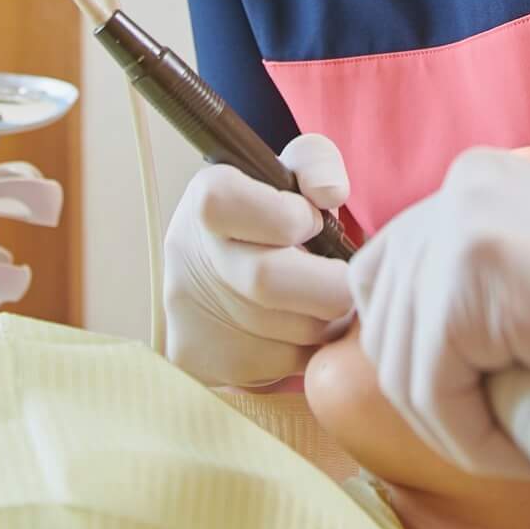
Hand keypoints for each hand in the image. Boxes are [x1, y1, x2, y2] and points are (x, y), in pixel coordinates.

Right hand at [162, 132, 354, 387]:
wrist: (225, 269)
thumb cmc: (274, 212)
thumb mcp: (291, 172)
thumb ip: (317, 163)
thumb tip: (329, 194)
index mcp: (206, 200)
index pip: (237, 205)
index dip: (291, 217)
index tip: (311, 222)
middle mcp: (186, 256)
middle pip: (265, 280)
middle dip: (326, 284)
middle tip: (343, 280)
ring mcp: (186, 313)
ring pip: (283, 330)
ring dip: (325, 319)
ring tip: (324, 301)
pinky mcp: (202, 360)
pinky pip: (279, 365)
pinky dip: (306, 349)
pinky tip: (300, 326)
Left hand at [349, 150, 529, 475]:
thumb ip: (462, 304)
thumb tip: (386, 353)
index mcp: (472, 189)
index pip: (389, 289)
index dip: (434, 366)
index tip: (506, 401)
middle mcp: (457, 188)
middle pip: (381, 323)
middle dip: (438, 399)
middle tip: (520, 430)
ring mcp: (464, 222)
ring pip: (400, 361)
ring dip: (455, 421)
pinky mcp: (479, 269)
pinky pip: (430, 386)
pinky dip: (471, 435)